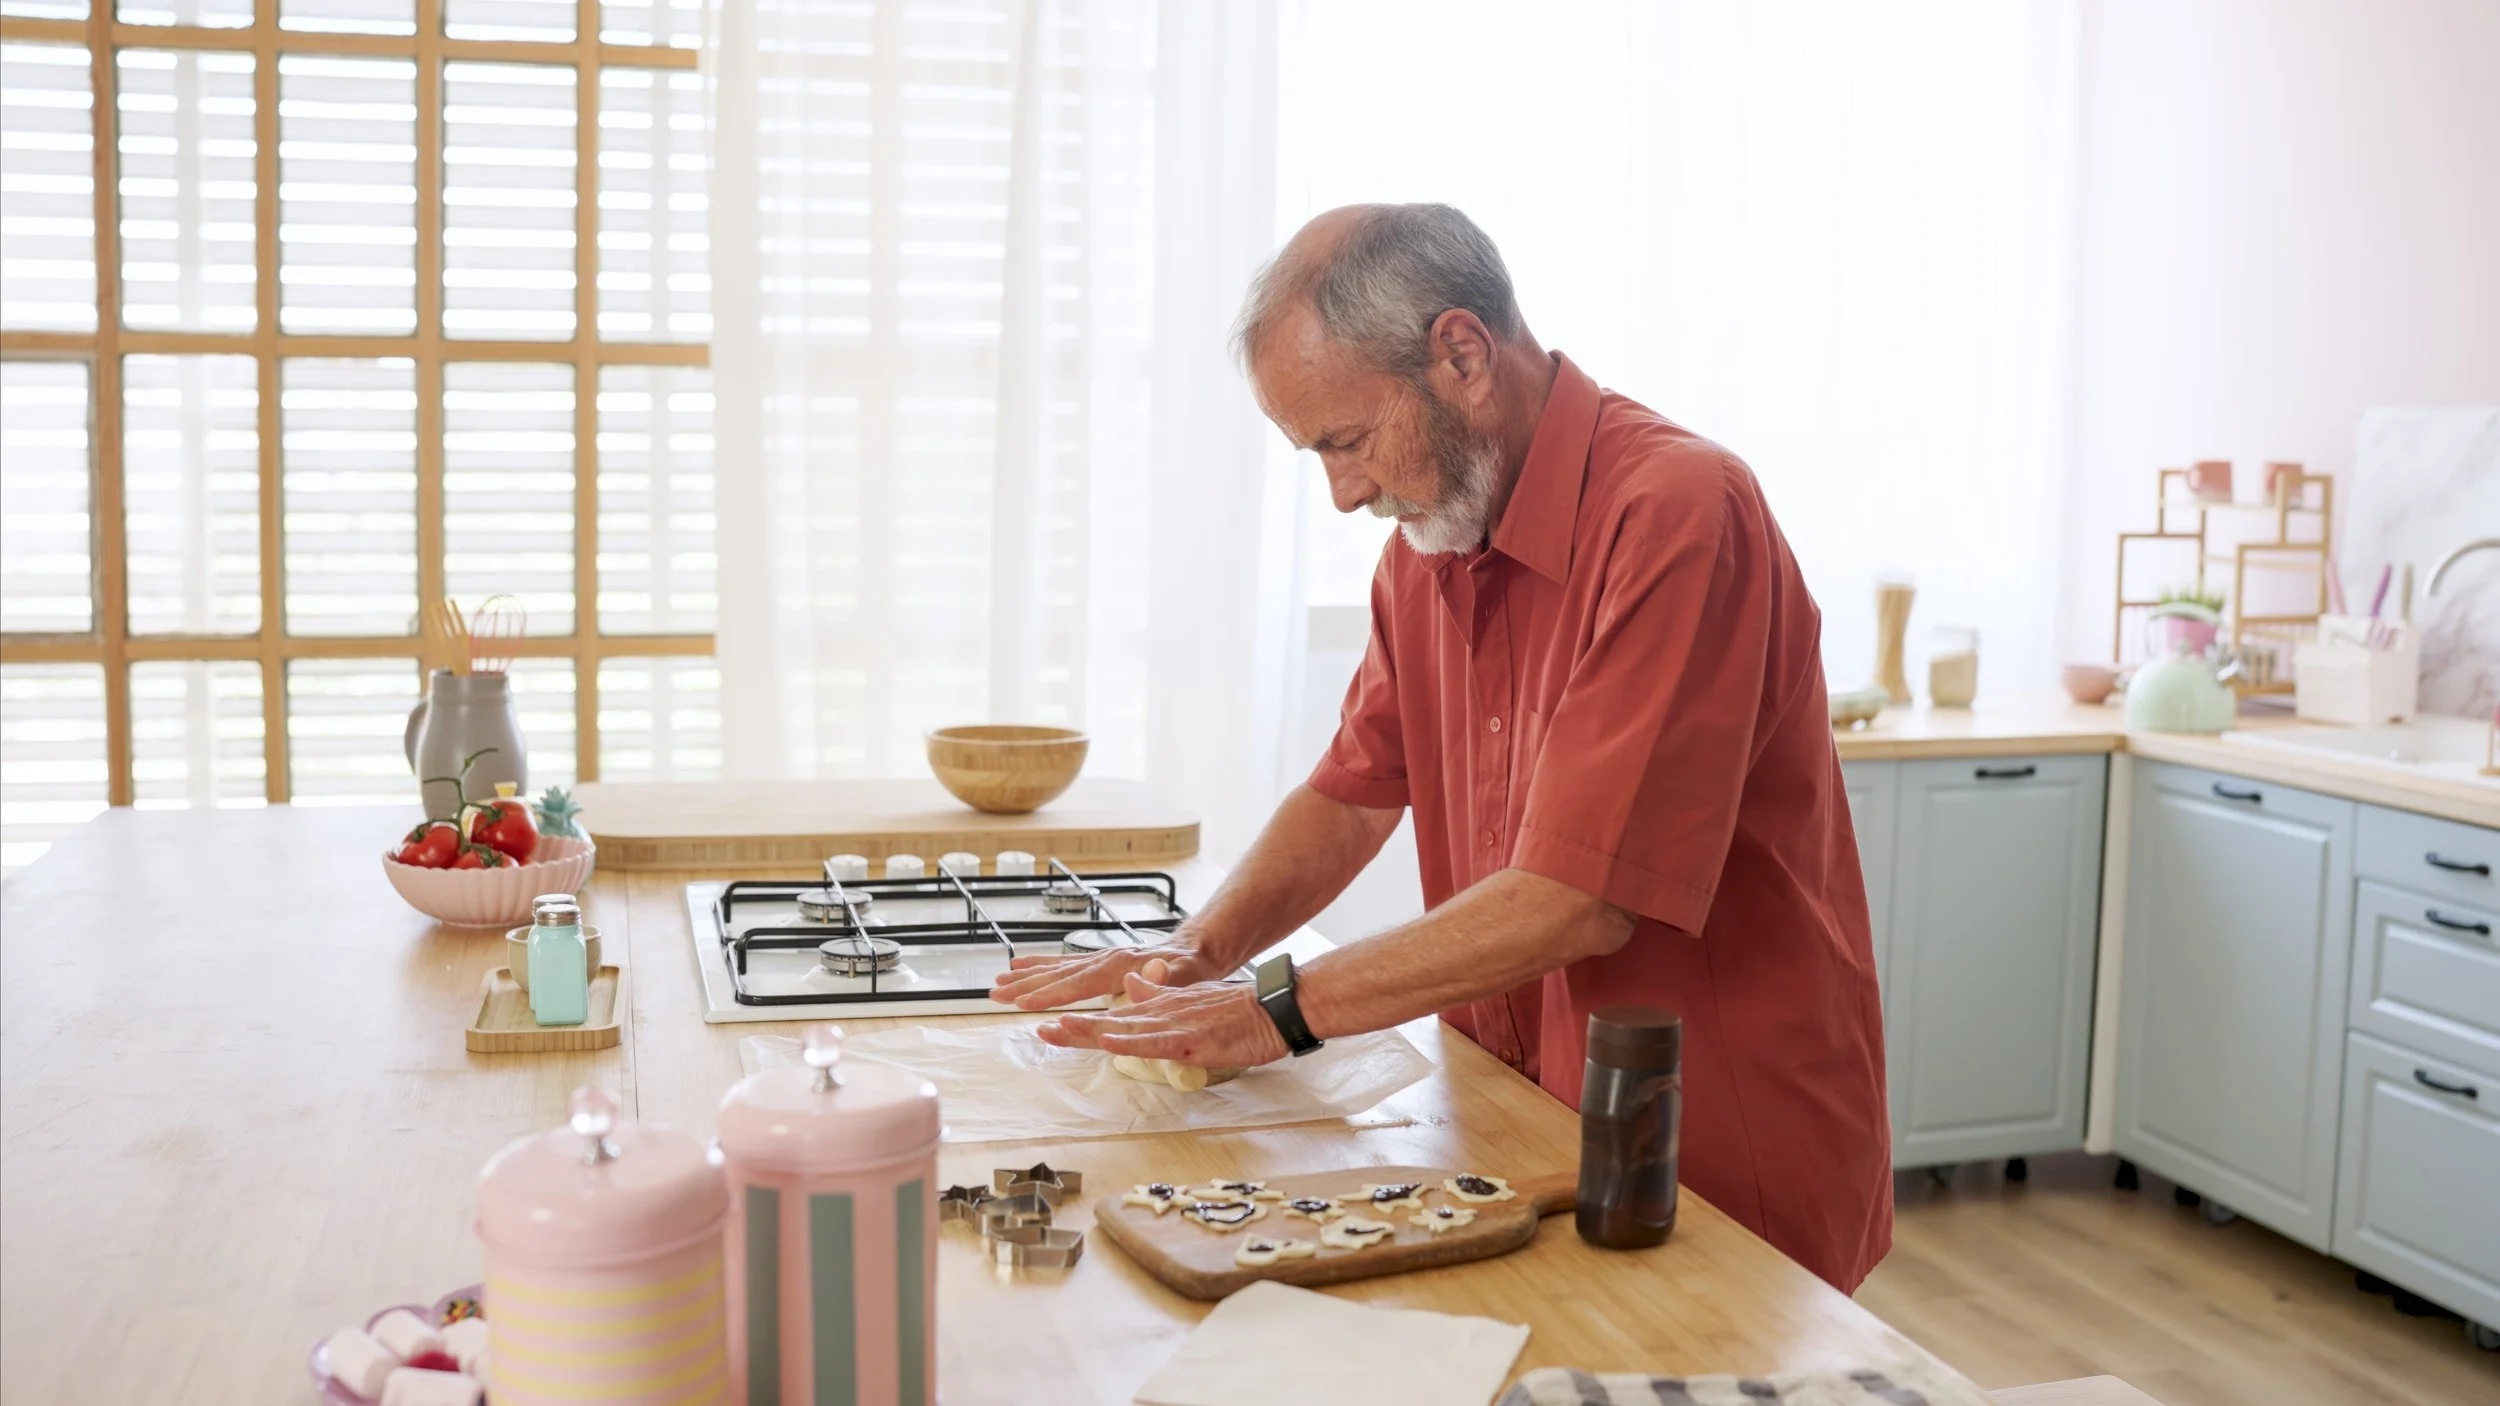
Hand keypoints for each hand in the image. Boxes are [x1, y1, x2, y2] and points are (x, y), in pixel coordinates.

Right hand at [988, 940, 1224, 1011]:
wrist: (1196, 949)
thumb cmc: (1192, 968)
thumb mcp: (1186, 975)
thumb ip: (1168, 975)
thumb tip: (1155, 969)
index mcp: (1121, 966)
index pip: (1078, 983)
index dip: (1050, 994)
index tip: (1023, 1003)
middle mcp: (1105, 959)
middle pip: (1059, 974)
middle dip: (1026, 985)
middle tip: (996, 994)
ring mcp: (1100, 958)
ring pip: (1056, 968)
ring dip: (1026, 976)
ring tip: (998, 983)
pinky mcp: (1099, 961)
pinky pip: (1064, 963)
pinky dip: (1040, 965)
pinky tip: (1021, 966)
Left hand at [1032, 964, 1291, 1068]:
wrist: (1270, 1009)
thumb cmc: (1235, 1012)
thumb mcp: (1189, 1001)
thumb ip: (1157, 995)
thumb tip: (1130, 985)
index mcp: (1158, 1010)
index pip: (1111, 1017)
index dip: (1079, 1022)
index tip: (1048, 1023)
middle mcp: (1159, 1014)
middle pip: (1107, 1023)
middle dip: (1071, 1027)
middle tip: (1038, 1028)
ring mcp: (1173, 1025)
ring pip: (1124, 1029)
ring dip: (1089, 1031)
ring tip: (1057, 1030)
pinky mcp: (1190, 1037)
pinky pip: (1155, 1041)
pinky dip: (1131, 1041)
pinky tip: (1109, 1042)